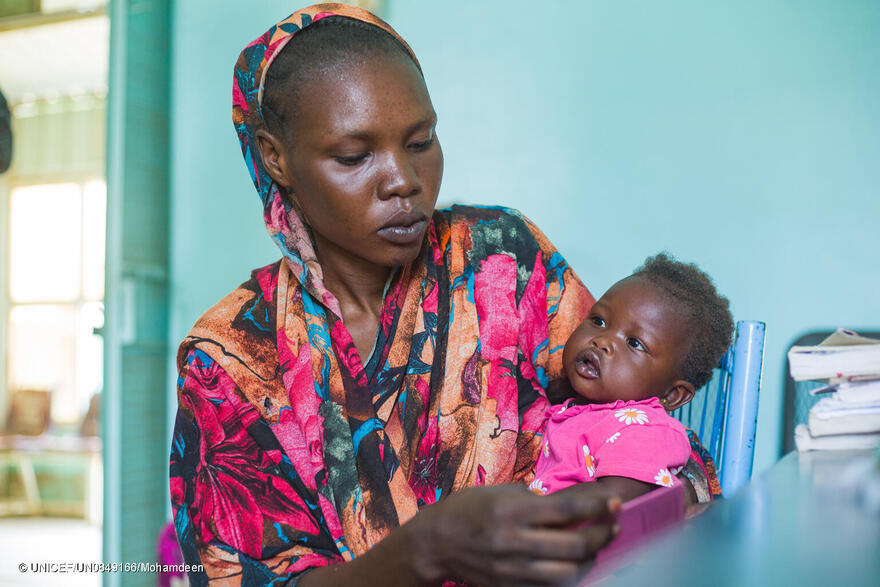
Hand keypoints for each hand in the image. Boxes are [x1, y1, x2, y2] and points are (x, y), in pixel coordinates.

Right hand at [407, 483, 619, 585]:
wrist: (436, 543)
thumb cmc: (468, 510)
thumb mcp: (499, 493)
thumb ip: (535, 500)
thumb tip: (573, 503)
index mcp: (511, 512)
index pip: (566, 510)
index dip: (596, 507)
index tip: (614, 503)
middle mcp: (513, 542)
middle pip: (573, 545)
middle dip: (601, 535)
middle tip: (612, 525)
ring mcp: (512, 569)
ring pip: (567, 572)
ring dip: (589, 559)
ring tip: (596, 546)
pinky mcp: (510, 586)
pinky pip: (550, 586)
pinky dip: (568, 575)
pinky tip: (575, 563)